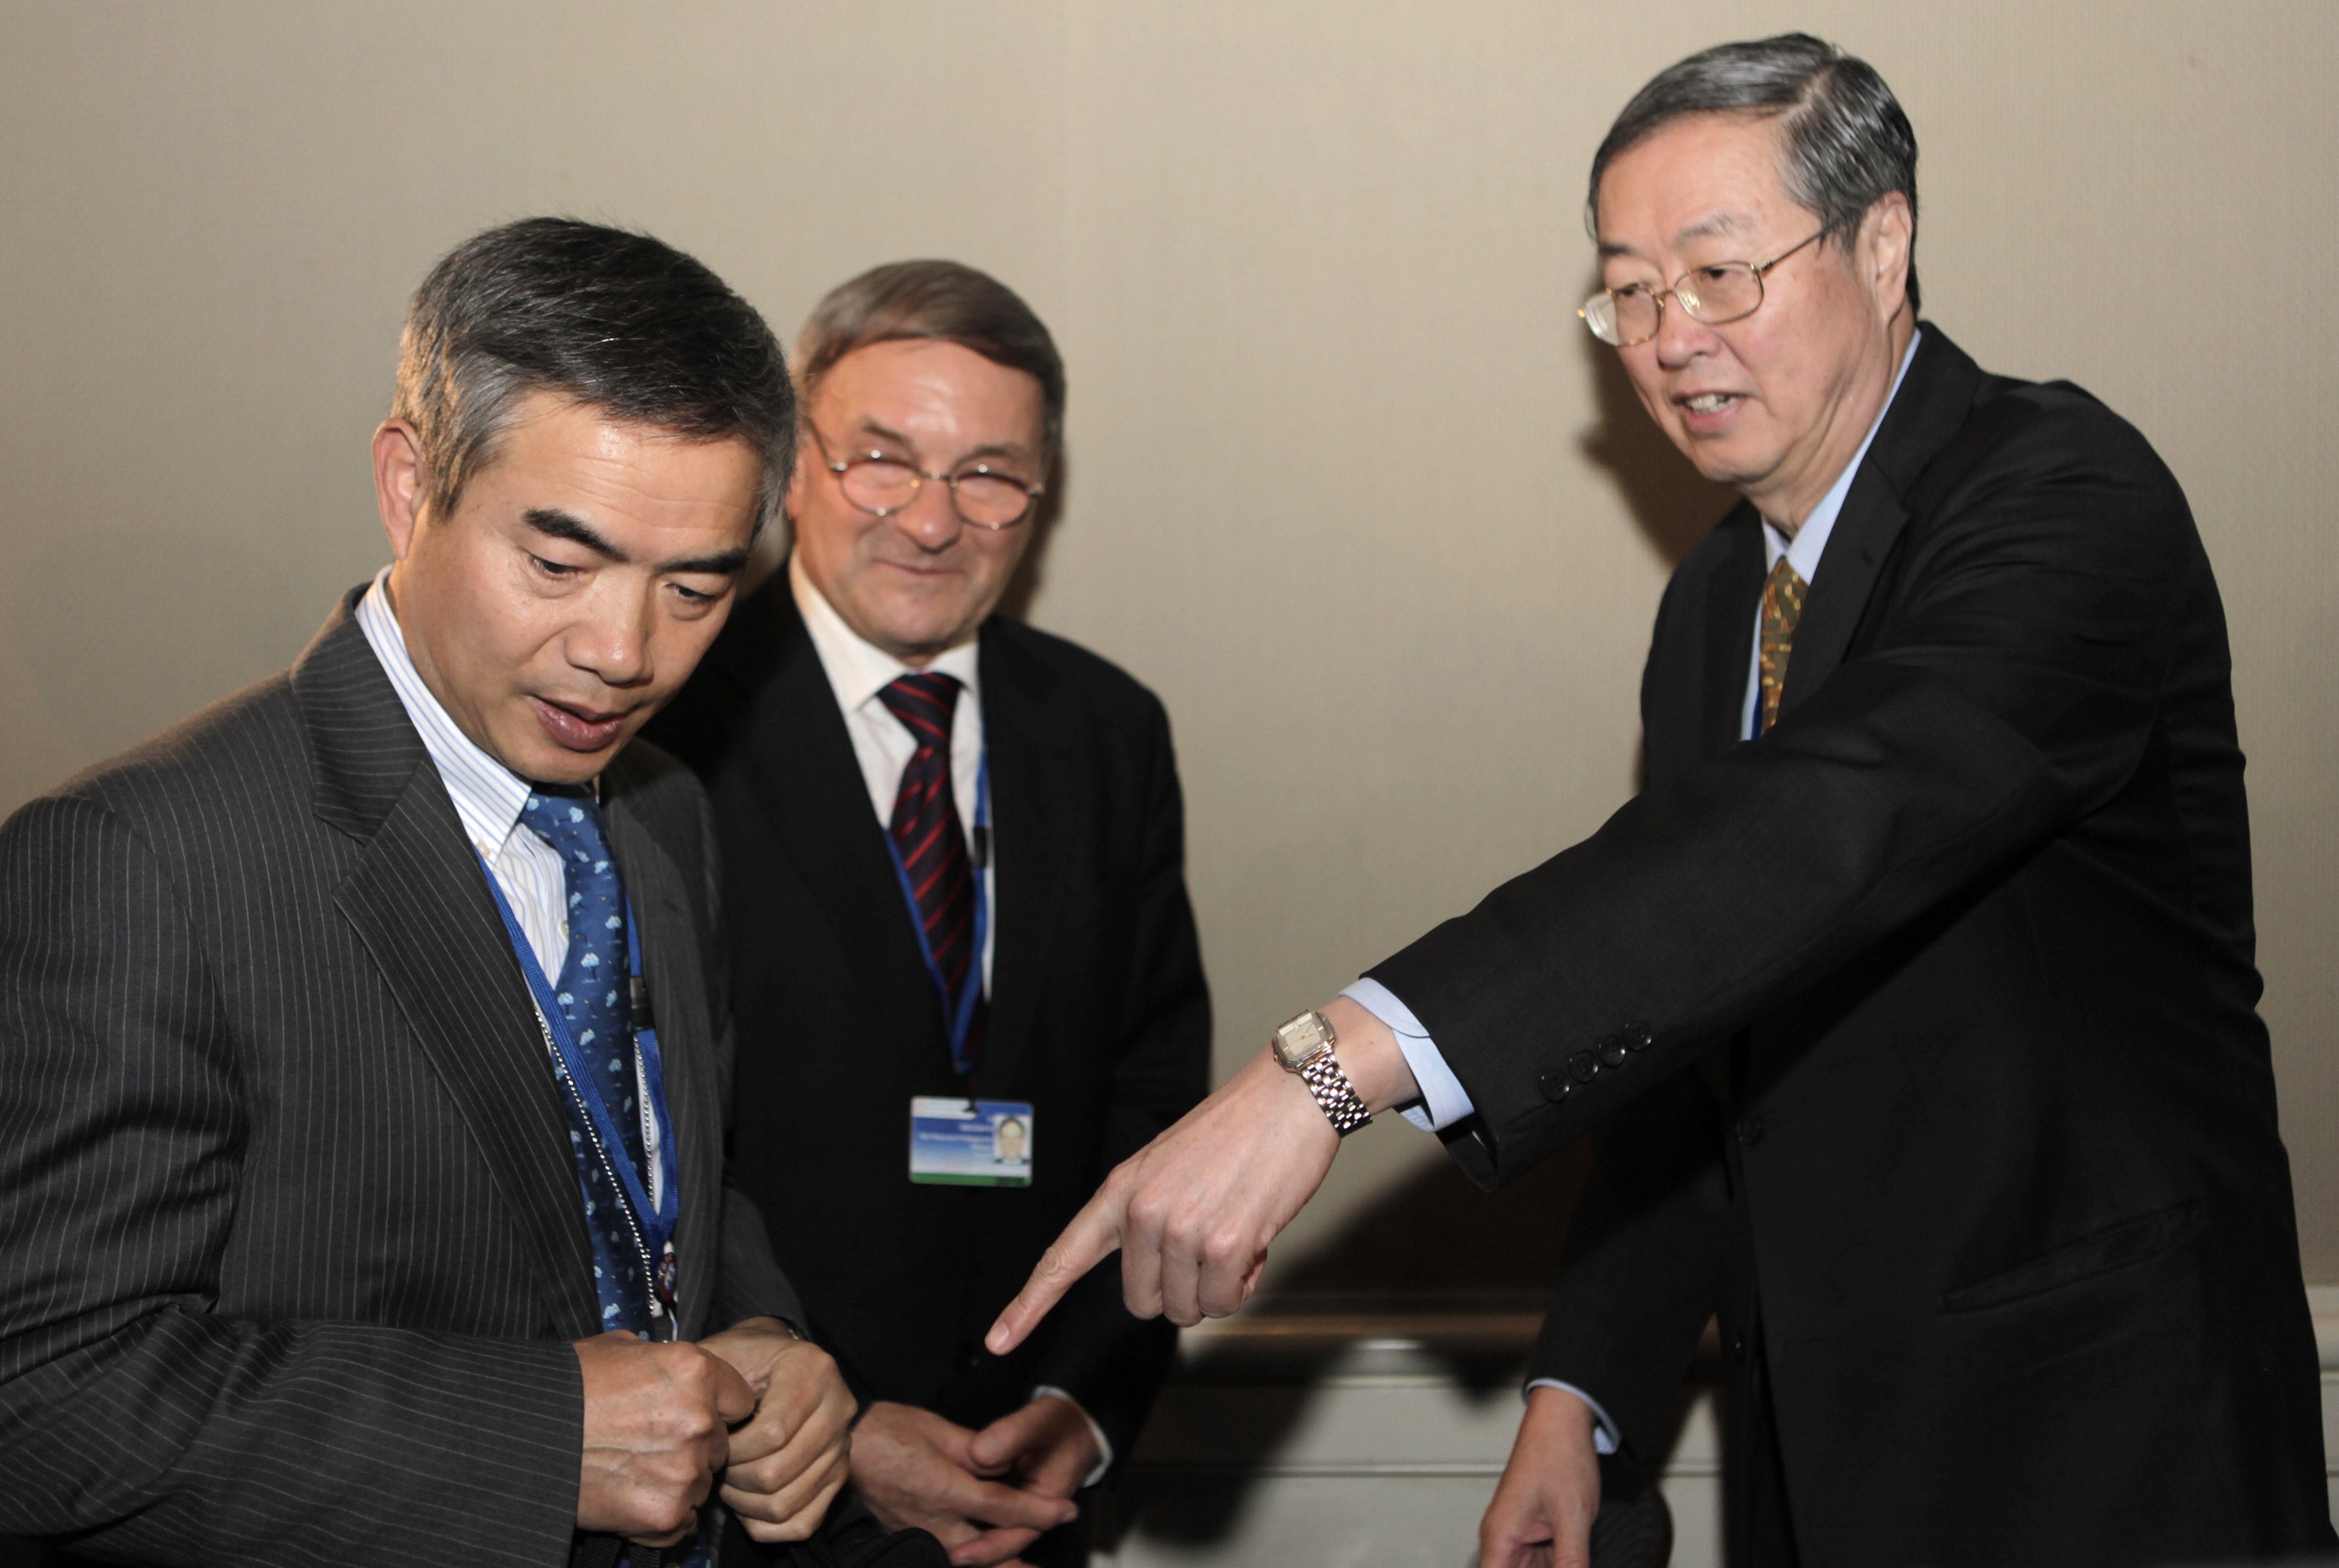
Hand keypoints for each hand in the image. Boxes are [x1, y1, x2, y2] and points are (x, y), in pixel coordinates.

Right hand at [574, 1330, 758, 1545]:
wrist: (523, 1435)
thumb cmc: (565, 1388)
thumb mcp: (618, 1349)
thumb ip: (660, 1362)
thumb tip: (669, 1369)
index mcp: (695, 1372)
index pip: (739, 1400)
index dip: (715, 1407)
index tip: (693, 1414)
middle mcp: (700, 1421)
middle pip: (721, 1444)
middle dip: (694, 1446)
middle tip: (650, 1444)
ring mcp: (685, 1471)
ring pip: (701, 1483)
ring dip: (676, 1480)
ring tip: (630, 1468)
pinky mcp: (664, 1514)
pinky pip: (682, 1521)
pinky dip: (661, 1515)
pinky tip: (629, 1495)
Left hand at [702, 1317, 855, 1542]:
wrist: (777, 1363)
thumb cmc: (744, 1359)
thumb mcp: (726, 1353)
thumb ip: (711, 1382)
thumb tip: (700, 1428)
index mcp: (814, 1371)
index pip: (772, 1433)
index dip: (733, 1449)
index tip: (714, 1442)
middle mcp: (839, 1408)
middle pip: (777, 1473)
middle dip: (734, 1478)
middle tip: (717, 1466)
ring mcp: (842, 1446)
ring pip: (786, 1503)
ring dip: (744, 1503)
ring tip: (729, 1481)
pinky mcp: (839, 1476)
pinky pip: (802, 1523)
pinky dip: (766, 1526)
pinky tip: (747, 1501)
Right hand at [850, 1401, 1078, 1566]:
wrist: (837, 1449)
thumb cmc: (884, 1431)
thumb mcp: (936, 1429)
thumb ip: (977, 1449)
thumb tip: (1007, 1463)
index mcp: (944, 1488)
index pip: (1003, 1507)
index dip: (1039, 1511)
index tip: (1066, 1510)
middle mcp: (933, 1520)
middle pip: (989, 1548)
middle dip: (1022, 1546)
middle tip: (1053, 1532)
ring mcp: (917, 1534)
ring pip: (967, 1560)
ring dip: (999, 1562)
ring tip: (1026, 1566)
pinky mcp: (906, 1539)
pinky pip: (945, 1557)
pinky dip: (970, 1560)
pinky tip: (979, 1558)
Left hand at [988, 998, 1416, 1351]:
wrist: (1290, 1096)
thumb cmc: (1238, 1132)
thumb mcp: (1167, 1166)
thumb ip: (1145, 1218)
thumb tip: (1151, 1283)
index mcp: (1120, 1190)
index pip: (1064, 1257)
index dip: (1028, 1305)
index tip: (998, 1341)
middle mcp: (1142, 1212)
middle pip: (1143, 1302)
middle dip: (1179, 1289)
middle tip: (1210, 1242)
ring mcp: (1181, 1229)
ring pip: (1189, 1308)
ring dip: (1217, 1286)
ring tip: (1236, 1229)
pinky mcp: (1225, 1244)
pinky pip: (1226, 1301)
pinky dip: (1245, 1283)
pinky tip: (1256, 1238)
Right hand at [1479, 1386, 1603, 1567]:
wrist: (1564, 1420)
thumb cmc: (1559, 1456)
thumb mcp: (1573, 1517)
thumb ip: (1572, 1561)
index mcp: (1500, 1538)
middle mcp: (1503, 1540)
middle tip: (1570, 1562)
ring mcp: (1519, 1536)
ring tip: (1575, 1557)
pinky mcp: (1534, 1532)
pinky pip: (1544, 1563)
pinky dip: (1561, 1565)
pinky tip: (1576, 1558)